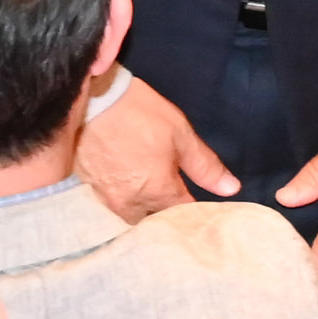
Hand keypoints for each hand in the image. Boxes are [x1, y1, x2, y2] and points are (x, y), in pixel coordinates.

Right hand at [76, 68, 240, 216]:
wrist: (88, 97)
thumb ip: (205, 166)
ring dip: (142, 205)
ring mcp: (104, 197)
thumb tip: (231, 189)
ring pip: (130, 213)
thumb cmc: (137, 112)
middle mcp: (130, 203)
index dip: (196, 210)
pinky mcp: (86, 185)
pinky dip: (121, 193)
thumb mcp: (180, 134)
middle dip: (165, 213)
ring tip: (148, 187)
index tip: (202, 202)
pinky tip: (124, 177)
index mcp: (158, 193)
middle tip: (174, 195)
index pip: (184, 216)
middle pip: (154, 221)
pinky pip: (109, 200)